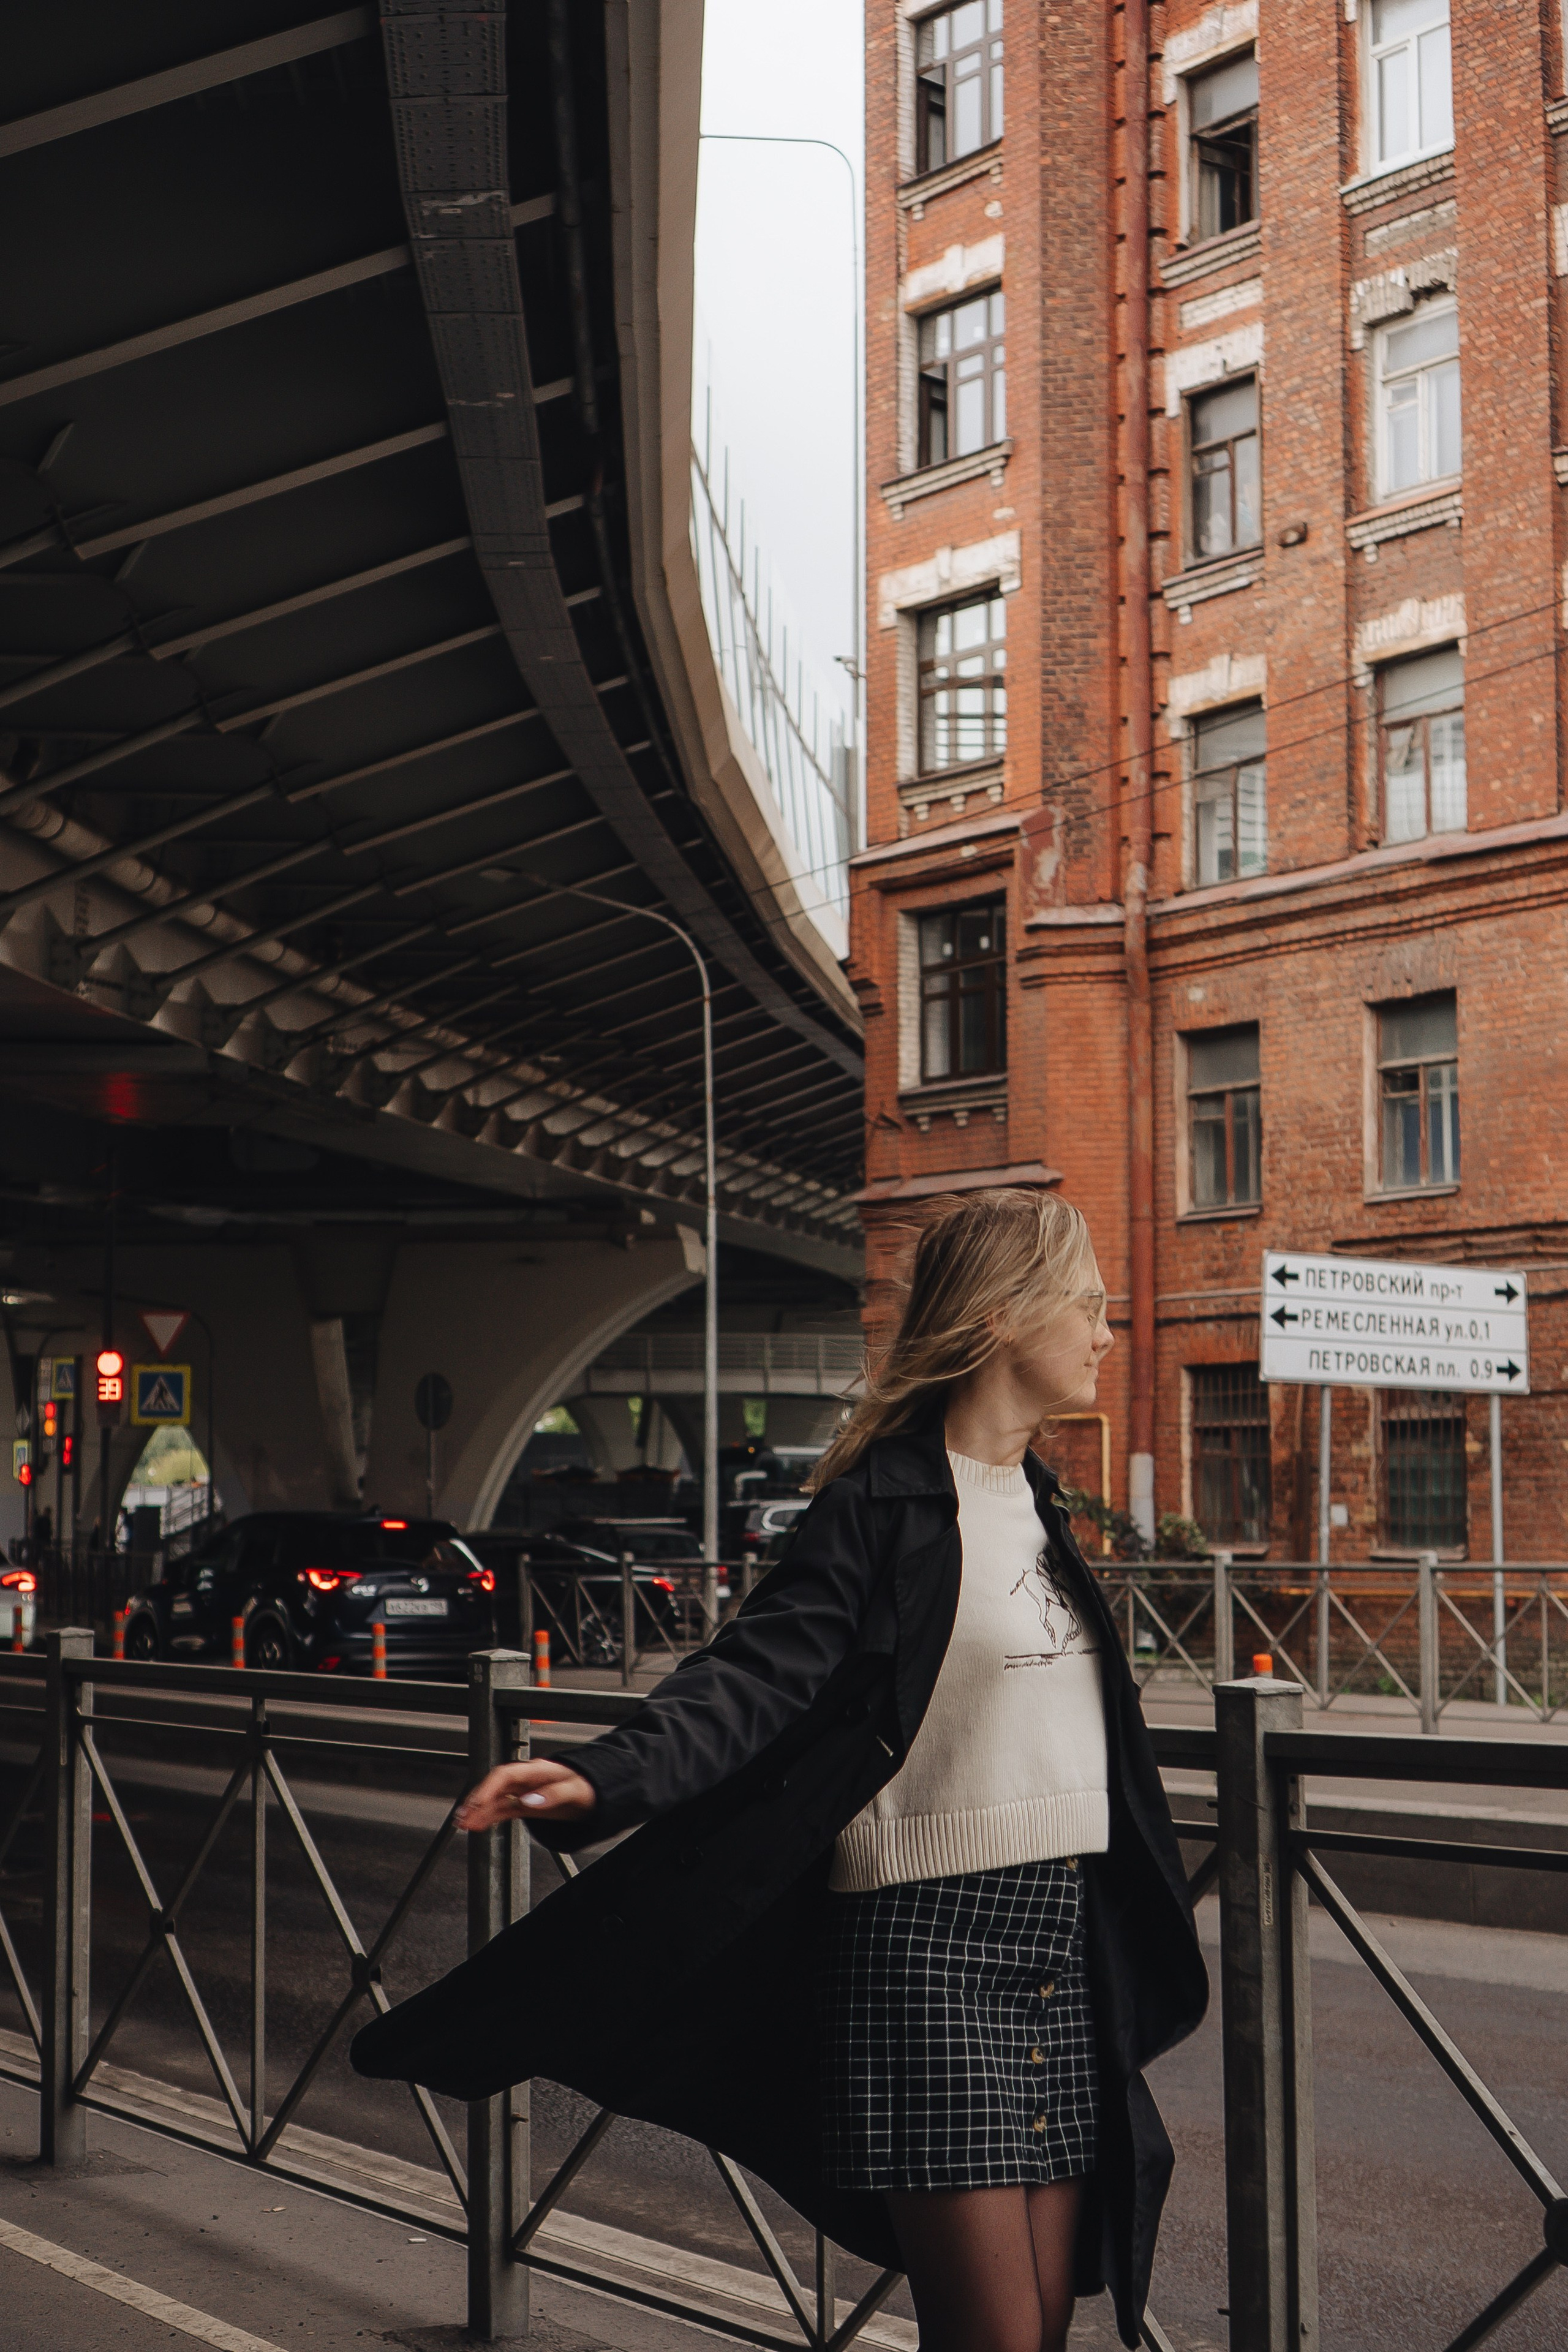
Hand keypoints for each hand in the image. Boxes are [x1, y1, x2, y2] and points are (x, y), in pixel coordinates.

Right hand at [457, 1758, 596, 1832]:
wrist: (596, 1793)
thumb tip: (530, 1800)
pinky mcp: (526, 1805)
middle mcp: (527, 1780)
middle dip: (477, 1801)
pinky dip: (489, 1817)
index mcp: (536, 1771)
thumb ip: (553, 1795)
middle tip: (462, 1817)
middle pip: (495, 1787)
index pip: (505, 1775)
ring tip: (463, 1823)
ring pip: (496, 1800)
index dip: (488, 1787)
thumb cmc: (588, 1786)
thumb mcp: (576, 1790)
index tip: (477, 1802)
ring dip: (479, 1811)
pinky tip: (477, 1824)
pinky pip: (503, 1810)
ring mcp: (524, 1792)